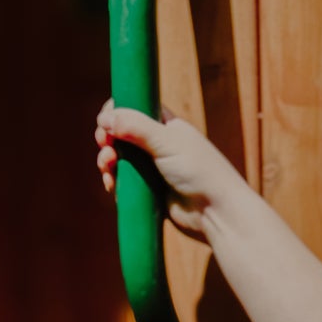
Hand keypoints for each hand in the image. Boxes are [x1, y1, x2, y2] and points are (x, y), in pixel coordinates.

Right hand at [95, 100, 244, 240]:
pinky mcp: (150, 191)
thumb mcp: (167, 142)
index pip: (133, 108)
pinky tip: (112, 185)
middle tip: (106, 146)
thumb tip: (104, 118)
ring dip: (107, 161)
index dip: (115, 112)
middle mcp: (158, 145)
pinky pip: (124, 183)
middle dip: (107, 139)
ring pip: (119, 160)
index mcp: (166, 125)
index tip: (106, 123)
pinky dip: (114, 182)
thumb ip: (135, 126)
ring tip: (108, 167)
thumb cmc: (199, 172)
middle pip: (121, 134)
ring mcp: (153, 169)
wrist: (217, 213)